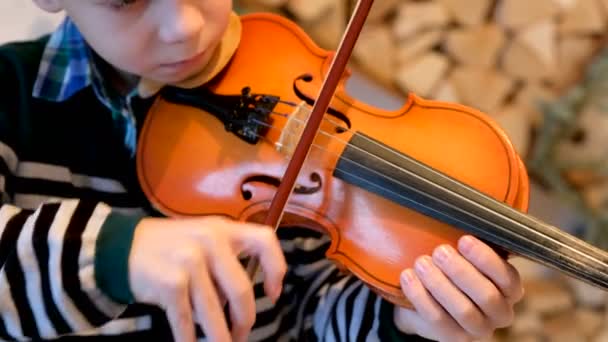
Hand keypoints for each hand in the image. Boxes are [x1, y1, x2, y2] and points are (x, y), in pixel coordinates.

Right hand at [128, 216, 286, 341]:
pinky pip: (186, 321)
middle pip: (241, 291)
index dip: (276, 267)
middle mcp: (210, 242)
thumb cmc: (170, 246)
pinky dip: (189, 339)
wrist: (122, 247)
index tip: (272, 293)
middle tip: (242, 334)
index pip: (265, 240)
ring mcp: (189, 262)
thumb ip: (226, 260)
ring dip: (220, 337)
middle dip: (244, 320)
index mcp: (223, 229)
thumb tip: (243, 301)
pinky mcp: (170, 284)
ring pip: (214, 313)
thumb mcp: (202, 238)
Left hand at [394, 235, 523, 341]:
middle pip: (486, 296)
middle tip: (439, 251)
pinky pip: (437, 320)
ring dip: (439, 284)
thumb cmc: (451, 270)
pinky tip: (408, 276)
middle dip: (461, 271)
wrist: (427, 301)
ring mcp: (478, 330)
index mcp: (510, 289)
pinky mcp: (454, 338)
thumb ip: (469, 240)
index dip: (486, 259)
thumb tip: (458, 204)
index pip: (507, 277)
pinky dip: (420, 296)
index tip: (463, 239)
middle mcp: (500, 313)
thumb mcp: (465, 254)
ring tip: (421, 262)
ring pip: (463, 311)